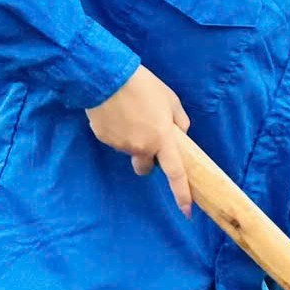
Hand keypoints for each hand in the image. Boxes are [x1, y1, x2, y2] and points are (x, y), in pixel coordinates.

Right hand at [88, 65, 194, 213]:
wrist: (107, 77)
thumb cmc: (144, 87)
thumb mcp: (171, 101)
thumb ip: (180, 122)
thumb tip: (179, 135)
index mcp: (163, 140)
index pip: (176, 174)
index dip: (182, 194)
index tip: (186, 212)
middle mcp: (142, 147)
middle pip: (145, 168)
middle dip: (148, 160)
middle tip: (147, 137)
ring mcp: (120, 145)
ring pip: (129, 151)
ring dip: (132, 140)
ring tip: (130, 115)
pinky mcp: (103, 138)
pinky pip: (114, 140)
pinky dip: (117, 131)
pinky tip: (116, 114)